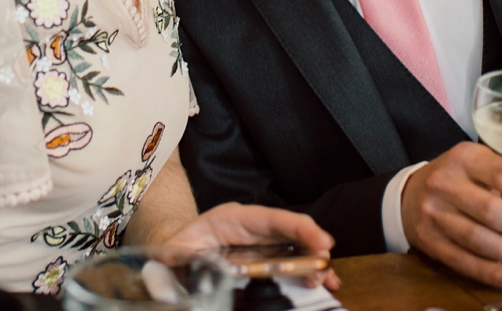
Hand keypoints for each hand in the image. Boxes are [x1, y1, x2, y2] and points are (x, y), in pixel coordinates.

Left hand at [163, 202, 338, 289]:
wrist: (176, 249)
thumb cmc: (178, 246)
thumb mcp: (175, 250)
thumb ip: (179, 257)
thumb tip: (180, 266)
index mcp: (233, 218)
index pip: (271, 218)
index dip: (298, 227)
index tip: (320, 241)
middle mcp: (253, 229)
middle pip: (290, 232)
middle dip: (312, 246)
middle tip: (324, 266)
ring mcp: (261, 244)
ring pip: (295, 248)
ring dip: (313, 263)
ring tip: (326, 280)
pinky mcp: (264, 259)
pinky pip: (290, 263)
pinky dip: (306, 272)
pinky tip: (320, 283)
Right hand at [400, 141, 501, 288]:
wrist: (410, 193)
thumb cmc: (457, 178)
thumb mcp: (478, 162)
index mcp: (464, 158)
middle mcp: (445, 183)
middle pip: (492, 211)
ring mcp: (434, 213)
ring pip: (478, 239)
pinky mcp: (429, 240)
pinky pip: (461, 260)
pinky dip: (488, 271)